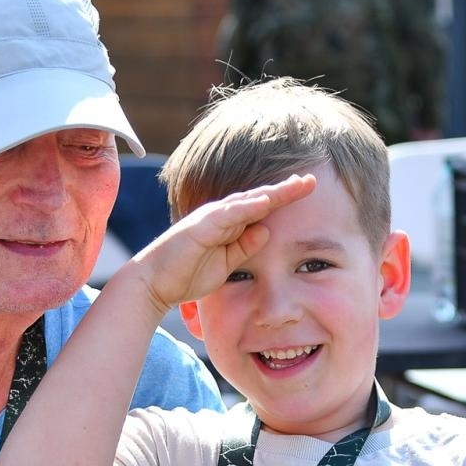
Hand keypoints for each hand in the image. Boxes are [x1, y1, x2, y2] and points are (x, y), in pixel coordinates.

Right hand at [127, 174, 315, 313]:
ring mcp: (210, 219)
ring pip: (246, 201)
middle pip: (258, 198)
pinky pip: (227, 215)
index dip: (283, 198)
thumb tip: (266, 231)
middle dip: (285, 189)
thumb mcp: (227, 264)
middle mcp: (220, 216)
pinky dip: (247, 207)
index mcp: (228, 225)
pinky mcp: (199, 227)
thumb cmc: (186, 274)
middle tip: (311, 180)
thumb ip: (244, 247)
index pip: (260, 208)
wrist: (154, 284)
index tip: (307, 190)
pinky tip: (266, 202)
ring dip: (273, 193)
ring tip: (297, 185)